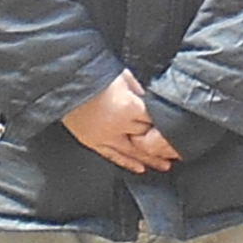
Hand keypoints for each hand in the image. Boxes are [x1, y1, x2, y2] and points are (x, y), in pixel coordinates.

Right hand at [64, 73, 179, 172]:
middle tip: (178, 152)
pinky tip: (140, 168)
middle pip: (146, 138)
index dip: (167, 127)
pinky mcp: (92, 142)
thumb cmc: (93, 73)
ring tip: (165, 166)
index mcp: (129, 106)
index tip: (177, 131)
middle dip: (162, 145)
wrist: (64, 80)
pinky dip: (127, 163)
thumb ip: (138, 89)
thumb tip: (150, 99)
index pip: (154, 121)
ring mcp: (105, 136)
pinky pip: (112, 156)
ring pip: (132, 153)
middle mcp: (119, 125)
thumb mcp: (123, 75)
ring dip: (150, 160)